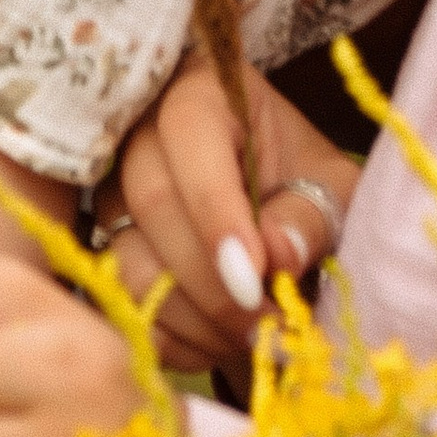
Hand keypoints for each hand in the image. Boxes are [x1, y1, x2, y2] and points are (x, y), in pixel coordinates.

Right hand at [95, 63, 359, 371]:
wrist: (278, 207)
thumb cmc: (306, 183)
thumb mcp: (332, 186)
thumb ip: (312, 214)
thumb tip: (277, 255)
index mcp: (201, 92)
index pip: (190, 135)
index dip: (216, 209)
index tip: (254, 274)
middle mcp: (140, 134)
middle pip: (151, 201)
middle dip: (210, 279)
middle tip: (265, 324)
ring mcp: (112, 193)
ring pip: (128, 260)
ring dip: (193, 318)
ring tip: (253, 338)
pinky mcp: (104, 249)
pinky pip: (122, 303)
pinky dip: (173, 340)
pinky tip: (220, 344)